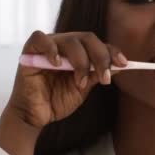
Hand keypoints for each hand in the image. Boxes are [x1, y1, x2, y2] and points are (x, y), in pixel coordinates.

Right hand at [5, 30, 127, 128]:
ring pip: (70, 39)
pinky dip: (50, 49)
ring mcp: (47, 47)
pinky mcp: (29, 52)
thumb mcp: (83, 88)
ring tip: (80, 82)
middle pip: (87, 38)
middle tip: (105, 77)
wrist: (35, 116)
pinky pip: (40, 39)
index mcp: (77, 52)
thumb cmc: (57, 101)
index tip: (124, 64)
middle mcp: (63, 45)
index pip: (98, 44)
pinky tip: (57, 63)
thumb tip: (119, 65)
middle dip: (100, 57)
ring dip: (80, 61)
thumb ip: (97, 74)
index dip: (112, 51)